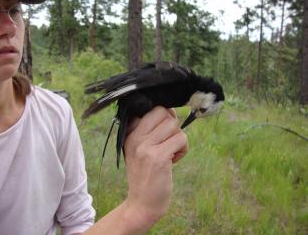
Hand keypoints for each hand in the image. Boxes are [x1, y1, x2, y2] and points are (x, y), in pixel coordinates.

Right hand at [123, 106, 187, 229]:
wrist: (141, 204)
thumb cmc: (145, 175)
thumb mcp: (138, 149)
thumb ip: (148, 130)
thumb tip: (169, 111)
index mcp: (129, 133)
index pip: (150, 107)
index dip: (163, 116)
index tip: (164, 130)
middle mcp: (135, 137)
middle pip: (163, 111)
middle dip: (172, 124)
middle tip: (169, 141)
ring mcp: (145, 147)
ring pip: (174, 125)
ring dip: (179, 138)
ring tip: (171, 152)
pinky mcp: (158, 157)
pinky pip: (181, 138)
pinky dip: (183, 149)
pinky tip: (174, 160)